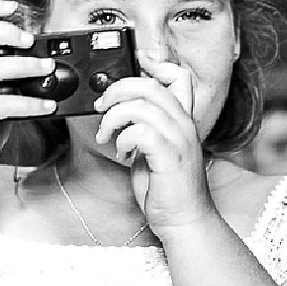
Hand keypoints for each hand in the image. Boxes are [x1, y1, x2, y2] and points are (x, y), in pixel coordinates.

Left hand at [91, 54, 215, 234]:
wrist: (184, 220)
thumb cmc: (166, 188)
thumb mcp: (153, 149)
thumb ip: (143, 126)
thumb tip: (118, 108)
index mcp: (182, 119)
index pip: (178, 76)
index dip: (153, 65)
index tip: (130, 71)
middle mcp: (184, 124)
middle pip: (149, 85)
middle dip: (117, 90)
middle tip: (102, 106)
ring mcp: (179, 140)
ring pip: (141, 105)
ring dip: (114, 118)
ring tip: (107, 135)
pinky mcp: (170, 157)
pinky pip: (141, 131)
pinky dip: (124, 138)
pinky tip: (123, 152)